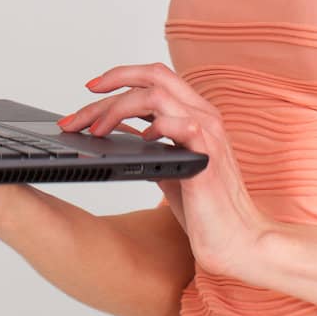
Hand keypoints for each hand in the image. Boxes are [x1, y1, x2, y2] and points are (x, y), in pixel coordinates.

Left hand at [56, 62, 274, 279]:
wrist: (237, 240)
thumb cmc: (204, 208)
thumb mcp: (167, 166)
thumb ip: (149, 143)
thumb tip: (115, 128)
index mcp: (195, 114)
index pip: (156, 77)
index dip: (121, 76)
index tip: (91, 89)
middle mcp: (204, 116)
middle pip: (153, 75)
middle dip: (110, 83)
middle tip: (79, 106)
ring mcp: (208, 133)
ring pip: (156, 96)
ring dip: (117, 109)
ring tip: (95, 131)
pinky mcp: (207, 156)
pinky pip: (180, 125)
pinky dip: (155, 127)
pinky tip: (140, 140)